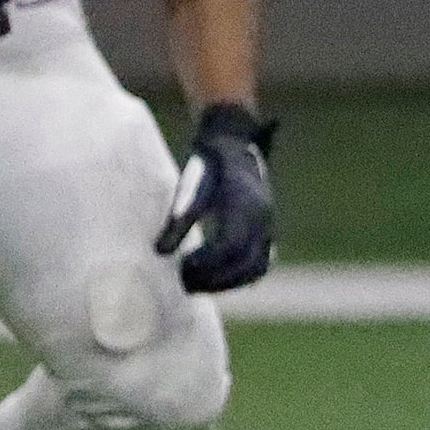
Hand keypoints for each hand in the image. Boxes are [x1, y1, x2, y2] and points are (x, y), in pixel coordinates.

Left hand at [156, 103, 276, 292]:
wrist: (236, 145)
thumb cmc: (208, 164)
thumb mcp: (191, 184)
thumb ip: (178, 217)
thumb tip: (160, 251)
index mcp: (245, 205)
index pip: (229, 247)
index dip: (204, 264)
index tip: (178, 269)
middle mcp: (263, 219)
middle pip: (244, 264)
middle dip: (213, 279)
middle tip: (183, 284)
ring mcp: (269, 227)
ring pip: (255, 269)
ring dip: (227, 283)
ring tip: (196, 284)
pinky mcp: (267, 233)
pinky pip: (260, 265)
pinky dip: (238, 278)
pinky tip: (213, 278)